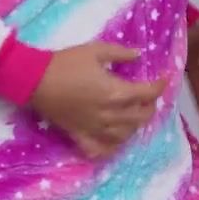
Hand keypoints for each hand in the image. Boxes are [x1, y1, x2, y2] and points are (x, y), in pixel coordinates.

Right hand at [27, 41, 164, 158]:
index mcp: (115, 92)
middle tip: (149, 96)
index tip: (164, 78)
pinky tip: (114, 139)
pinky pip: (99, 149)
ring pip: (124, 135)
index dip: (160, 86)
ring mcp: (94, 128)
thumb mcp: (96, 50)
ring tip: (134, 115)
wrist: (34, 80)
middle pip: (140, 117)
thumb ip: (121, 53)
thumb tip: (139, 54)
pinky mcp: (79, 134)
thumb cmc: (65, 63)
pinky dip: (110, 147)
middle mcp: (109, 114)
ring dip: (135, 125)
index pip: (147, 93)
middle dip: (150, 106)